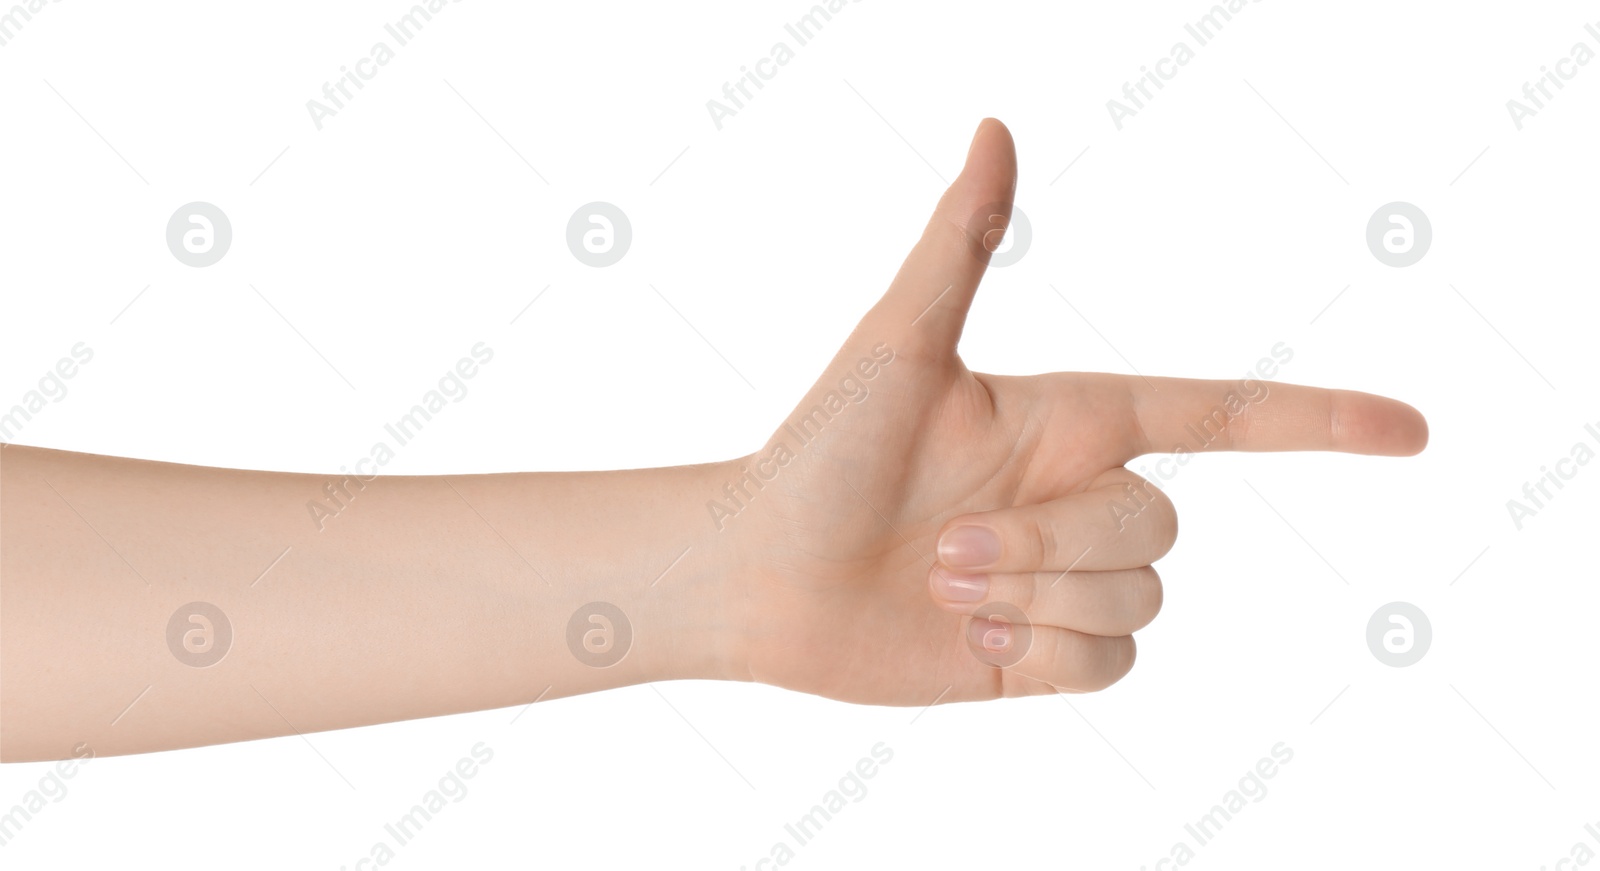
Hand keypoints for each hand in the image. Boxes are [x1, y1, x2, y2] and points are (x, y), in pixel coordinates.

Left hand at [724, 119, 1427, 705]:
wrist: (757, 576)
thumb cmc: (816, 451)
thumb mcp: (895, 347)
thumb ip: (960, 247)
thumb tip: (995, 129)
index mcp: (1069, 420)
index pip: (1218, 418)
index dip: (1318, 423)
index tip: (1411, 430)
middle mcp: (1077, 496)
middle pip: (1159, 528)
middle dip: (1053, 544)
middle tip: (944, 543)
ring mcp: (1062, 580)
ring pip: (1142, 603)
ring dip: (1033, 597)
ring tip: (941, 583)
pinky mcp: (1039, 654)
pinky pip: (1109, 667)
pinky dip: (1040, 655)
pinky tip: (966, 637)